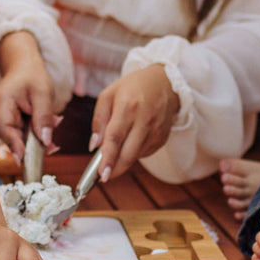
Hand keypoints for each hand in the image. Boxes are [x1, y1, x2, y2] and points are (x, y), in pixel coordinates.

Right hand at [0, 33, 56, 161]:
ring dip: (36, 136)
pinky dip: (33, 132)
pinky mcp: (5, 121)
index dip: (14, 145)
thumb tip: (46, 142)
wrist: (23, 67)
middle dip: (33, 142)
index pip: (4, 127)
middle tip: (54, 146)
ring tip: (55, 124)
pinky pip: (19, 133)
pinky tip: (48, 126)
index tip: (24, 159)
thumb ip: (44, 117)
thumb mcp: (43, 94)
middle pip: (11, 136)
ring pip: (17, 136)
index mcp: (2, 100)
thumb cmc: (32, 76)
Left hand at [90, 65, 179, 180]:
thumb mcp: (109, 94)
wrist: (165, 83)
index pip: (115, 138)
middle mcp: (144, 120)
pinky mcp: (162, 138)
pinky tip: (130, 142)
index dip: (108, 158)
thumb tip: (94, 146)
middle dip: (115, 169)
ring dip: (122, 160)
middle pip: (128, 154)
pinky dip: (133, 153)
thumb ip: (98, 119)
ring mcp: (156, 131)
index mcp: (128, 106)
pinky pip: (144, 153)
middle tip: (103, 177)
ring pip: (136, 156)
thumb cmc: (133, 87)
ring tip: (114, 152)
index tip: (100, 174)